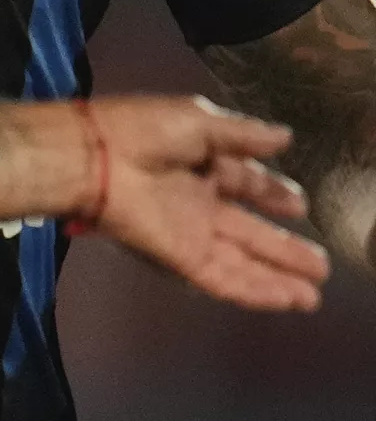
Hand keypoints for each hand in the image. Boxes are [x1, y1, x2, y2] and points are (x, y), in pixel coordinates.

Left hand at [85, 95, 328, 310]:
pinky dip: (256, 291)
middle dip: (285, 247)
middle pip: (251, 230)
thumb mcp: (199, 120)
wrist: (99, 157)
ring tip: (314, 293)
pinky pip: (226, 278)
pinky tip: (285, 299)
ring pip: (244, 261)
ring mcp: (192, 232)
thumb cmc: (144, 130)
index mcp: (201, 162)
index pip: (245, 182)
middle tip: (320, 263)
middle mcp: (200, 201)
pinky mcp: (183, 258)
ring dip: (278, 277)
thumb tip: (286, 136)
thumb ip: (242, 134)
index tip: (300, 204)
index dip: (273, 193)